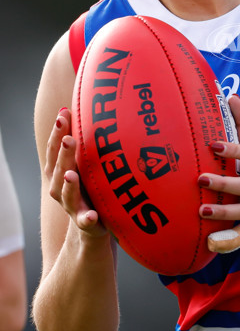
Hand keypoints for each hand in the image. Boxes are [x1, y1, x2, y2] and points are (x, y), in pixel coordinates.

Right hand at [46, 109, 106, 236]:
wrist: (90, 226)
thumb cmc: (88, 186)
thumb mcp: (85, 162)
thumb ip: (83, 140)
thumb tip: (85, 104)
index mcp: (61, 171)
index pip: (56, 149)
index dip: (58, 132)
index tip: (64, 113)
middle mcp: (62, 187)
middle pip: (59, 169)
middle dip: (63, 153)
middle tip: (69, 137)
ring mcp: (73, 206)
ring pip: (67, 195)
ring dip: (69, 184)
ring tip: (72, 174)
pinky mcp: (86, 222)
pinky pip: (85, 222)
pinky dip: (87, 218)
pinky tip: (92, 216)